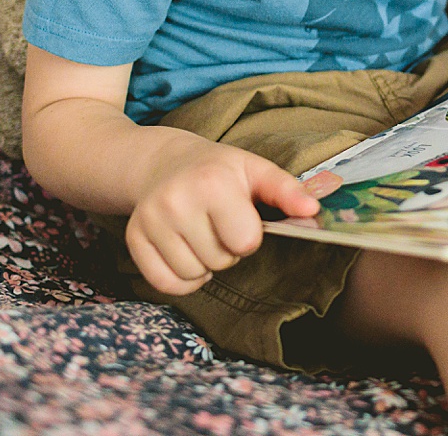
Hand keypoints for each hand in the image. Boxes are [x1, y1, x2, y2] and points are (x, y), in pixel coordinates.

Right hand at [124, 136, 318, 295]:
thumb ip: (287, 191)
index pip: (245, 242)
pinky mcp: (133, 239)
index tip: (240, 215)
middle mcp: (176, 201)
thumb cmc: (218, 170)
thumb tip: (314, 210)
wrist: (164, 162)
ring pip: (193, 275)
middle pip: (220, 261)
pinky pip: (165, 284)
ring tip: (202, 234)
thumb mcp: (255, 170)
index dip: (248, 235)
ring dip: (204, 264)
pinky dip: (180, 279)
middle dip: (226, 249)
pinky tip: (185, 251)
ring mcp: (150, 221)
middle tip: (218, 223)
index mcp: (212, 183)